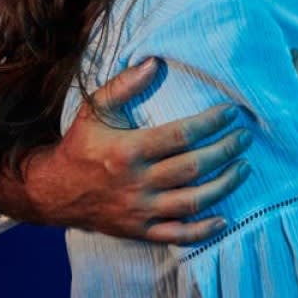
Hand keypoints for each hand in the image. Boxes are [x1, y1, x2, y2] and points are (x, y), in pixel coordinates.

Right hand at [0, 56, 252, 243]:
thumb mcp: (95, 110)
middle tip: (245, 138)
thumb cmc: (80, 145)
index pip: (180, 136)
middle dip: (225, 152)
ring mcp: (139, 211)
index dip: (209, 123)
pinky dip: (202, 231)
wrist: (52, 192)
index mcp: (128, 151)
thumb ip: (124, 85)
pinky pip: (176, 235)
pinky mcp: (139, 231)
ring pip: (191, 202)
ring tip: (244, 168)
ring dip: (224, 186)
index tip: (231, 112)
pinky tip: (225, 219)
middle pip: (192, 169)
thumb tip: (154, 62)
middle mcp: (136, 183)